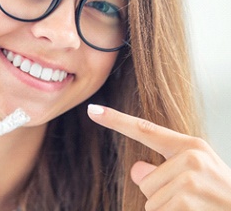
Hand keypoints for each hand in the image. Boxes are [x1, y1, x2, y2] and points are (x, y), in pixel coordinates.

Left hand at [88, 104, 230, 209]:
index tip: (92, 110)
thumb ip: (163, 168)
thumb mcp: (195, 175)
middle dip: (160, 196)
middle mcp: (191, 157)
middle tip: (191, 201)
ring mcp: (190, 179)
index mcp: (191, 146)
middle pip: (145, 181)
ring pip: (150, 201)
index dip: (115, 120)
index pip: (145, 129)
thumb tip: (136, 170)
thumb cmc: (218, 197)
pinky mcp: (186, 201)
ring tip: (195, 209)